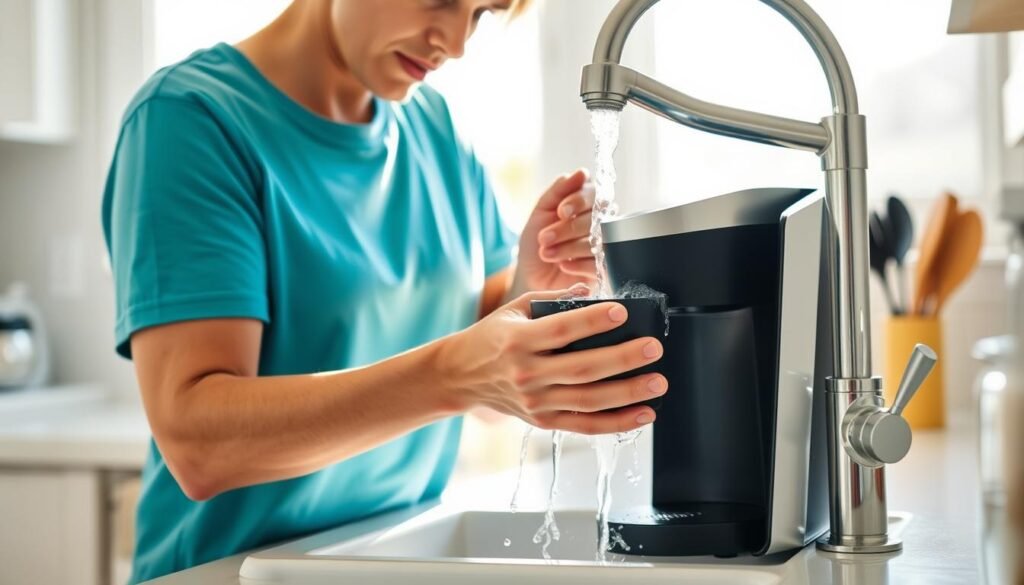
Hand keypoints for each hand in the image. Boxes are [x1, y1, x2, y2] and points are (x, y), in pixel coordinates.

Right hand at [438, 285, 665, 434]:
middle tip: (653, 348)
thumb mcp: (514, 309)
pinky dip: (617, 422)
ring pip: (588, 401)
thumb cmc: (492, 337)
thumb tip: (591, 290)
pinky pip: (585, 425)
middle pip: (582, 369)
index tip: (621, 311)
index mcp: (518, 340)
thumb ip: (552, 299)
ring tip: (657, 382)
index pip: (560, 330)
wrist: (461, 375)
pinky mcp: (542, 421)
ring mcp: (535, 402)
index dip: (592, 321)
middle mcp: (526, 374)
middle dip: (622, 359)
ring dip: (627, 393)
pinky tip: (644, 413)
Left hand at [511, 169, 597, 294]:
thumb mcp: (541, 211)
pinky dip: (578, 265)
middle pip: (595, 219)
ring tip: (547, 253)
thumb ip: (560, 190)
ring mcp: (603, 246)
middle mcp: (600, 223)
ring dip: (568, 248)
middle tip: (544, 238)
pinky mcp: (603, 269)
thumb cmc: (537, 240)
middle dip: (567, 229)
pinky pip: (599, 264)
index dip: (578, 201)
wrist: (530, 273)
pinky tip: (563, 265)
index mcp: (587, 204)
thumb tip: (582, 173)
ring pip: (597, 242)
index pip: (594, 194)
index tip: (560, 211)